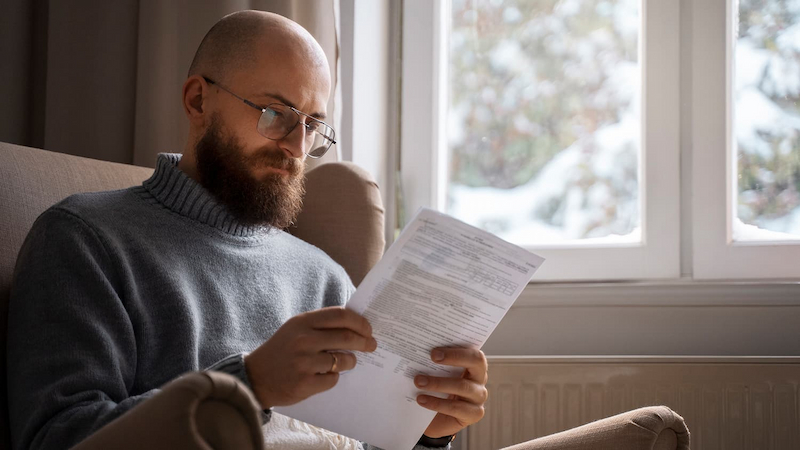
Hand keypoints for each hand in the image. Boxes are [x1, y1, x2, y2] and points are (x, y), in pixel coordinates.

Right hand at [244, 306, 377, 408]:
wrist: (255, 377)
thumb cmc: (282, 350)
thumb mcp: (296, 329)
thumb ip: (321, 325)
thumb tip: (355, 324)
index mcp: (303, 322)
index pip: (340, 316)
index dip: (359, 322)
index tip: (368, 329)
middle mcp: (303, 340)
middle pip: (346, 337)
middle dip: (364, 342)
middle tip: (371, 345)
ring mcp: (304, 362)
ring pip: (343, 360)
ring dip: (350, 361)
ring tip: (348, 362)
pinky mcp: (304, 383)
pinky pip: (333, 379)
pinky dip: (333, 377)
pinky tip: (325, 375)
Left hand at [416, 347, 487, 437]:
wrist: (432, 419)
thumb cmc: (434, 389)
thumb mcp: (435, 373)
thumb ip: (434, 361)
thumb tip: (420, 349)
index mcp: (473, 363)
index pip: (473, 352)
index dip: (456, 351)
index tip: (434, 352)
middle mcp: (479, 378)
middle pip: (476, 362)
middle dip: (454, 358)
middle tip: (432, 358)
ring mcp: (479, 397)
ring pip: (463, 386)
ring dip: (438, 383)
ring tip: (418, 382)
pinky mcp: (474, 414)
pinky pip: (456, 407)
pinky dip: (436, 403)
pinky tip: (421, 400)